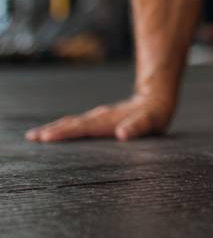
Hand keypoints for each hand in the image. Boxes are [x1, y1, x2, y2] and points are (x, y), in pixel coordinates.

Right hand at [24, 94, 172, 141]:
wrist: (156, 100)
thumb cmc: (153, 116)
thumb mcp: (149, 122)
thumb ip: (137, 127)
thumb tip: (122, 133)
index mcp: (107, 120)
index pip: (82, 127)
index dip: (64, 132)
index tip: (45, 137)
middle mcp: (100, 117)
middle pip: (73, 124)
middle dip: (52, 130)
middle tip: (31, 137)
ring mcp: (99, 118)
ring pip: (74, 123)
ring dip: (56, 129)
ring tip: (38, 135)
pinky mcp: (100, 120)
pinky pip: (79, 124)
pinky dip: (65, 128)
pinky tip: (58, 131)